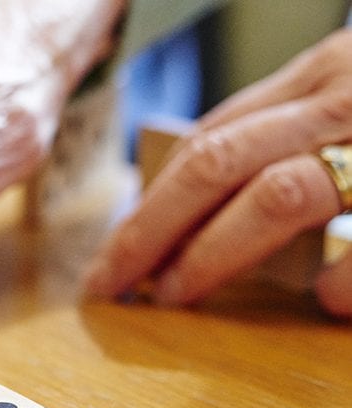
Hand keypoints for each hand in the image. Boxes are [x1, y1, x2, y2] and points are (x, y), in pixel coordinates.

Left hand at [85, 28, 351, 317]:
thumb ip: (292, 126)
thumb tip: (204, 186)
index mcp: (328, 74)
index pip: (210, 140)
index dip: (151, 202)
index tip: (115, 252)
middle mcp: (351, 96)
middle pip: (217, 164)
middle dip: (150, 231)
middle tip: (110, 284)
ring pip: (280, 195)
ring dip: (213, 254)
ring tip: (174, 296)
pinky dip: (347, 275)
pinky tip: (324, 302)